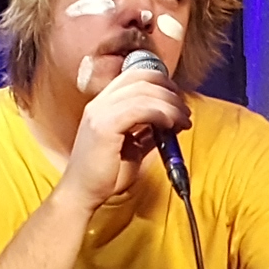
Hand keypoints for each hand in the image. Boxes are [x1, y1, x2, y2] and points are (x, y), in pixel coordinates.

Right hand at [63, 62, 188, 206]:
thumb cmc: (106, 174)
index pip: (135, 75)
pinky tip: (170, 124)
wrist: (83, 193)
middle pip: (142, 79)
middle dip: (170, 92)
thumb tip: (171, 120)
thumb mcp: (132, 146)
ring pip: (144, 92)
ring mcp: (99, 112)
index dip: (162, 81)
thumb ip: (147, 130)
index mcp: (104, 103)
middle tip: (185, 111)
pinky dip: (160, 113)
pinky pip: (139, 109)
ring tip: (183, 120)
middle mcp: (100, 102)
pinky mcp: (103, 126)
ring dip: (170, 104)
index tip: (178, 99)